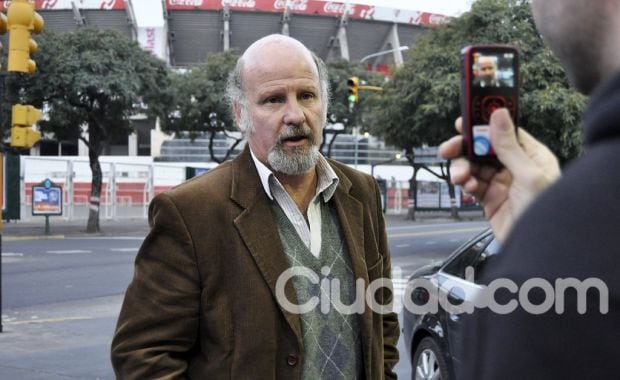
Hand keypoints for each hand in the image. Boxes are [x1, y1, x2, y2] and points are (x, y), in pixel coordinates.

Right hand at [439, 109, 560, 242]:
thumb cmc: (545, 214)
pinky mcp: (490, 199)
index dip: (483, 124)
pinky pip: (472, 184)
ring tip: (460, 177)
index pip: (505, 131)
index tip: (463, 121)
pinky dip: (466, 184)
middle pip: (483, 148)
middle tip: (449, 149)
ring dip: (462, 169)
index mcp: (531, 155)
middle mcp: (516, 166)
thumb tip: (498, 115)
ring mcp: (502, 183)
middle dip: (465, 149)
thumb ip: (509, 147)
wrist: (537, 251)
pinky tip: (467, 188)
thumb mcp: (528, 176)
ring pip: (474, 167)